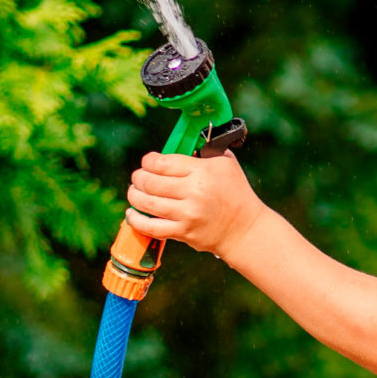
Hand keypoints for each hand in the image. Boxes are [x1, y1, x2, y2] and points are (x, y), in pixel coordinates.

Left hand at [126, 149, 264, 255]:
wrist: (244, 228)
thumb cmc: (235, 192)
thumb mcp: (225, 163)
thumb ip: (203, 151)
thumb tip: (178, 146)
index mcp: (202, 171)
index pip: (162, 163)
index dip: (148, 161)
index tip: (148, 162)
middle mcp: (194, 192)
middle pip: (150, 182)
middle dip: (138, 178)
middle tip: (137, 177)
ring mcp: (188, 214)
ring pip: (147, 203)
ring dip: (134, 196)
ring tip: (134, 192)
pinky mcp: (183, 232)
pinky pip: (151, 227)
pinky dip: (136, 220)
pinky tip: (132, 213)